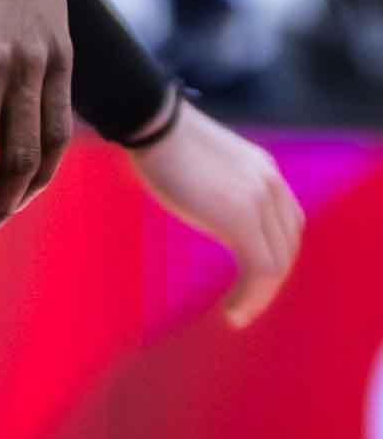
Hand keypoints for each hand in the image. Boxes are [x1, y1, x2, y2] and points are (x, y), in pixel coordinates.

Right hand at [132, 103, 304, 323]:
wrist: (152, 123)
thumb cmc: (159, 141)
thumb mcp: (202, 165)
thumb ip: (215, 186)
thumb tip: (199, 204)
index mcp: (264, 171)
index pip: (286, 223)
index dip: (273, 256)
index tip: (249, 279)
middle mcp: (271, 184)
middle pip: (287, 245)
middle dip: (269, 282)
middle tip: (244, 305)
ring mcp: (260, 200)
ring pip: (277, 262)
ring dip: (260, 296)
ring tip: (237, 315)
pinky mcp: (241, 218)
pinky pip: (260, 269)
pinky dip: (251, 296)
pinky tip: (233, 311)